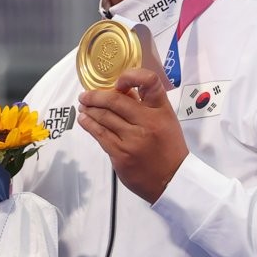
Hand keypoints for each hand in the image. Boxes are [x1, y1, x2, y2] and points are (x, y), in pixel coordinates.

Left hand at [77, 68, 188, 202]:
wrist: (173, 180)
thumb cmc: (169, 148)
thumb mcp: (165, 121)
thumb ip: (146, 105)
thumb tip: (120, 90)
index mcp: (161, 110)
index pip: (149, 81)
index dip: (131, 76)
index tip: (118, 82)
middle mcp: (148, 121)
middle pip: (115, 100)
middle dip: (95, 96)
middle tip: (85, 95)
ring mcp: (133, 139)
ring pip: (104, 117)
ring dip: (89, 109)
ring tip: (83, 106)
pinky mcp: (121, 155)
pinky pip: (100, 135)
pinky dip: (89, 124)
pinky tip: (85, 120)